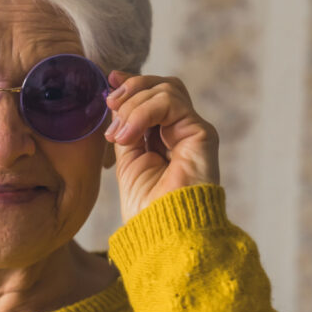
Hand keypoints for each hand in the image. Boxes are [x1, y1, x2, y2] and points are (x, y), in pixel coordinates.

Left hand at [104, 71, 220, 222]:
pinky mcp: (202, 133)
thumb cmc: (146, 206)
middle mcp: (182, 131)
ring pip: (166, 89)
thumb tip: (116, 101)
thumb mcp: (127, 160)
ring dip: (134, 104)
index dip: (132, 84)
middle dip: (131, 89)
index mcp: (165, 137)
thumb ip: (126, 129)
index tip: (110, 81)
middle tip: (110, 105)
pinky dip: (143, 112)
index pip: (154, 96)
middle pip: (163, 86)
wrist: (163, 231)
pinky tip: (128, 135)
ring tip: (118, 134)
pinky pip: (171, 103)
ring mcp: (194, 131)